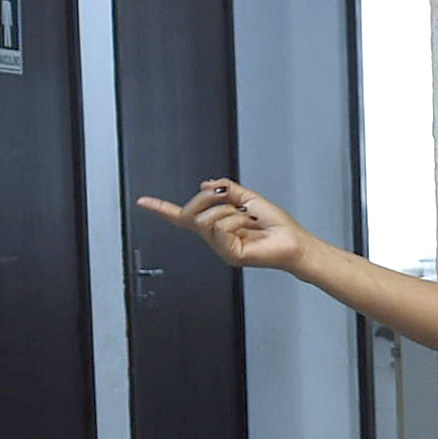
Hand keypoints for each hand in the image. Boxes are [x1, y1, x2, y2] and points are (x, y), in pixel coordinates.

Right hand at [134, 180, 315, 275]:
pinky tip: (249, 226)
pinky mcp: (229, 254)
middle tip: (232, 198)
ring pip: (205, 218)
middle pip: (191, 212)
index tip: (142, 201)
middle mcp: (215, 237)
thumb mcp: (249, 198)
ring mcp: (221, 247)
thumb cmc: (276, 225)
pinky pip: (220, 227)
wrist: (294, 241)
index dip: (161, 208)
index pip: (183, 217)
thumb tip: (205, 184)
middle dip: (208, 197)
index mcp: (216, 225)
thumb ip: (227, 189)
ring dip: (228, 210)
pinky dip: (236, 220)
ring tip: (248, 219)